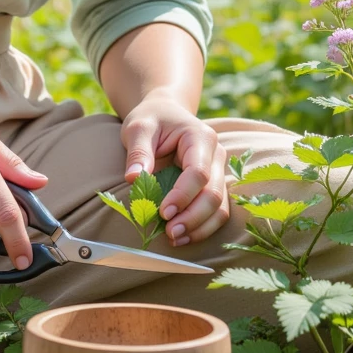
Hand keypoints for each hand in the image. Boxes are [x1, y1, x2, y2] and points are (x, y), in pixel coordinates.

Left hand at [120, 91, 229, 245]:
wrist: (164, 114)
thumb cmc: (152, 119)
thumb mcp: (138, 128)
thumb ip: (138, 152)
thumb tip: (133, 178)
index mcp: (200, 137)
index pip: (198, 172)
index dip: (183, 195)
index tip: (163, 212)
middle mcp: (216, 155)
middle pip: (213, 193)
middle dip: (192, 217)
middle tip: (169, 232)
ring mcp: (218, 171)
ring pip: (220, 207)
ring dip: (199, 227)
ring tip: (175, 239)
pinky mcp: (214, 186)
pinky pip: (216, 211)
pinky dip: (202, 227)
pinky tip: (183, 236)